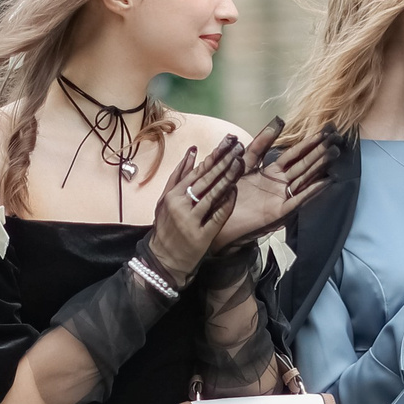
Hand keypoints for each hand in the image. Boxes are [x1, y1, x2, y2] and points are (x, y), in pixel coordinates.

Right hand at [142, 138, 252, 286]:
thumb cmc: (166, 228)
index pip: (197, 170)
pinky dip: (226, 203)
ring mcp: (191, 221)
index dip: (214, 155)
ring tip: (240, 163)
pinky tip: (234, 191)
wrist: (163, 260)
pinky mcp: (201, 236)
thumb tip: (192, 151)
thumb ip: (179, 175)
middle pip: (205, 179)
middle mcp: (180, 205)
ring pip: (212, 195)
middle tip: (238, 147)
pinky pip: (216, 216)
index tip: (228, 143)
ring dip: (227, 178)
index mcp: (173, 195)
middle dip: (223, 161)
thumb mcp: (166, 200)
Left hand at [213, 119, 329, 247]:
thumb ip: (259, 145)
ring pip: (303, 178)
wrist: (217, 216)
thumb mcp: (243, 163)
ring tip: (334, 153)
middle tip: (336, 138)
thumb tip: (275, 123)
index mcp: (271, 172)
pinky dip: (311, 191)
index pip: (294, 154)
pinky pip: (298, 199)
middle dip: (318, 151)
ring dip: (319, 166)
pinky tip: (325, 181)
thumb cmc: (228, 192)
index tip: (324, 131)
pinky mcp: (278, 212)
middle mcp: (279, 183)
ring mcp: (280, 197)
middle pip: (302, 164)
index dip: (308, 142)